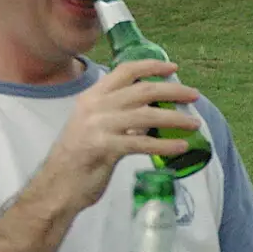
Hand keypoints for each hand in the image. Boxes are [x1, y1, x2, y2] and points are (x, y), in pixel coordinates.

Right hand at [32, 59, 200, 214]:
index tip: (174, 69)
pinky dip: (165, 145)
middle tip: (194, 95)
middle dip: (173, 91)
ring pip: (146, 115)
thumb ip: (120, 115)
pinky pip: (142, 143)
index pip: (125, 71)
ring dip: (175, 119)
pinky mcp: (104, 148)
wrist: (57, 185)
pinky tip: (180, 147)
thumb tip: (154, 111)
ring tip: (195, 124)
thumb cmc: (80, 156)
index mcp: (92, 96)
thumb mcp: (96, 126)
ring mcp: (98, 126)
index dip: (151, 66)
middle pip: (142, 90)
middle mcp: (95, 106)